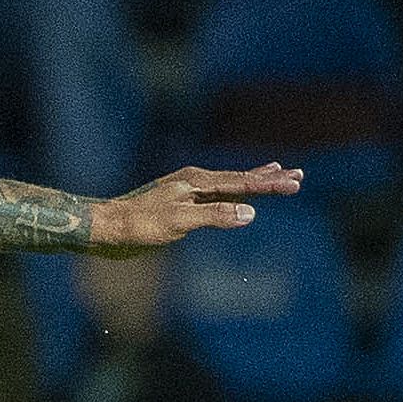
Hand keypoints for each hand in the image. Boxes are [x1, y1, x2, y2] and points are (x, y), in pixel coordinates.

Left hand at [86, 163, 300, 251]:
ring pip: (227, 183)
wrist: (105, 227)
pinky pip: (214, 193)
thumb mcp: (178, 223)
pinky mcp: (178, 201)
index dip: (269, 184)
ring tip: (275, 174)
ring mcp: (185, 190)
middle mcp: (192, 181)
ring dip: (252, 181)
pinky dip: (231, 191)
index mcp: (195, 182)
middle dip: (267, 178)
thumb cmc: (138, 226)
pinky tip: (233, 194)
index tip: (295, 182)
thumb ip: (214, 216)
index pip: (241, 182)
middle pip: (238, 178)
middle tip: (297, 175)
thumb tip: (250, 212)